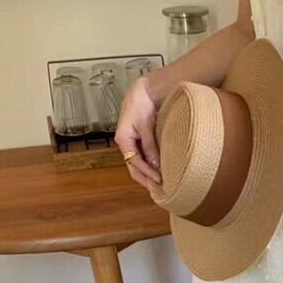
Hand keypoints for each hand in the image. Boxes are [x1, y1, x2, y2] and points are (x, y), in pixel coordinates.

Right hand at [114, 76, 161, 190]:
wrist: (143, 90)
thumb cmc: (142, 103)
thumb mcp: (146, 125)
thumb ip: (150, 145)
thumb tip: (155, 165)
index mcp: (123, 139)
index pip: (134, 162)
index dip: (147, 173)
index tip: (160, 180)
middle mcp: (126, 143)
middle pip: (134, 167)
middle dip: (145, 180)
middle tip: (159, 191)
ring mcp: (132, 143)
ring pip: (138, 164)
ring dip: (147, 175)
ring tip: (160, 186)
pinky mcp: (139, 141)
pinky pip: (143, 157)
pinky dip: (149, 166)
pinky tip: (158, 172)